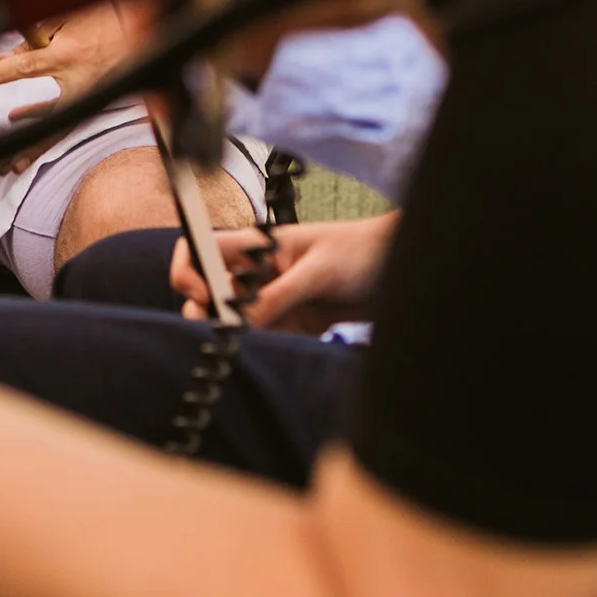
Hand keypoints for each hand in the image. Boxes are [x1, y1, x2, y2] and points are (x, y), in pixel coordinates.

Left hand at [0, 0, 155, 171]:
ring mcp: (90, 96)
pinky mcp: (96, 102)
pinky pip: (68, 123)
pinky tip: (27, 141)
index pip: (23, 67)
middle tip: (0, 161)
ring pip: (58, 131)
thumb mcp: (68, 21)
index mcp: (69, 56)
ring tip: (13, 166)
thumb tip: (5, 55)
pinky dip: (47, 134)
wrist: (148, 29)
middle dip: (22, 146)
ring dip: (35, 151)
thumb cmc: (108, 21)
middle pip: (44, 122)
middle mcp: (79, 83)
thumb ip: (34, 38)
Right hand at [172, 213, 399, 332]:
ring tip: (250, 345)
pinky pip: (265, 338)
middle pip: (210, 291)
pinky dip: (262, 346)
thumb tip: (237, 323)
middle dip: (206, 311)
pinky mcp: (293, 323)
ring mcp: (274, 299)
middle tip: (222, 330)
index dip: (190, 271)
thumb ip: (276, 296)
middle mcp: (257, 273)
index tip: (202, 296)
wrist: (407, 271)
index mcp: (256, 247)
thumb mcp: (316, 271)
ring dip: (237, 334)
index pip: (201, 250)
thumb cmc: (361, 252)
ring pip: (236, 320)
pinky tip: (276, 348)